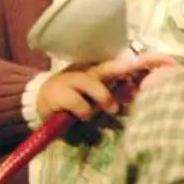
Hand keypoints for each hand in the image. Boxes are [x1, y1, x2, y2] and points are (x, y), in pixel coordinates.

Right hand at [36, 53, 175, 121]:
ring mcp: (69, 81)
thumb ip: (112, 95)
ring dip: (103, 97)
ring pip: (91, 83)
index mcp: (94, 71)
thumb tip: (135, 97)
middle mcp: (83, 72)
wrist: (40, 103)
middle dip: (117, 68)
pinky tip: (81, 116)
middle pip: (102, 68)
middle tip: (130, 67)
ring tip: (111, 109)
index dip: (128, 67)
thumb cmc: (73, 100)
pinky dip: (84, 112)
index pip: (114, 67)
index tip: (143, 66)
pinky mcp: (58, 94)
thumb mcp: (94, 97)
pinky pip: (78, 103)